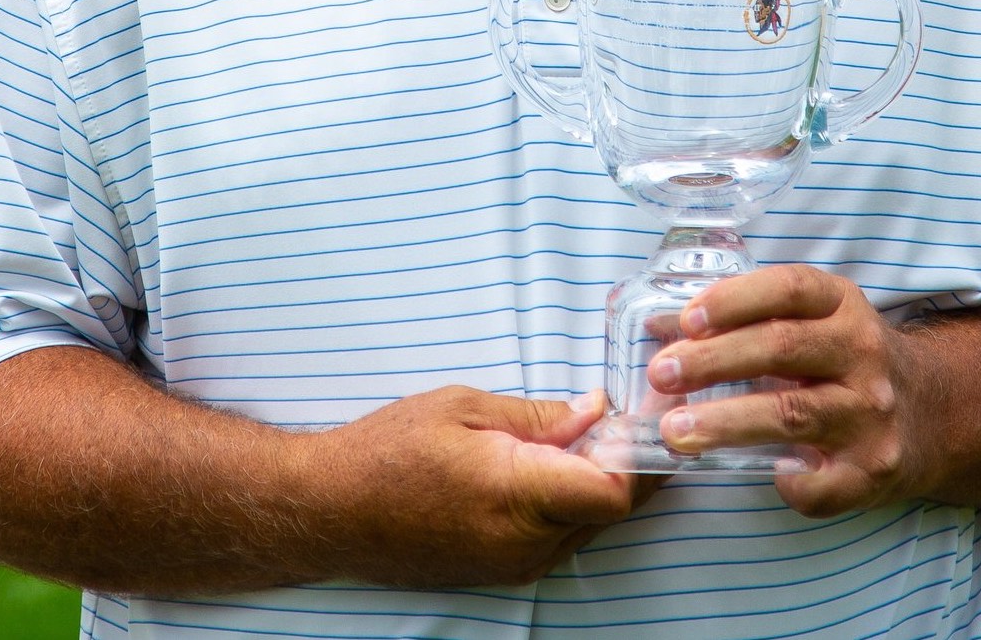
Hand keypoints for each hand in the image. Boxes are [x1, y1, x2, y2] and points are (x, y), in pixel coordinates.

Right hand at [310, 385, 636, 585]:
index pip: (614, 491)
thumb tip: (597, 411)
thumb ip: (539, 416)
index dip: (640, 452)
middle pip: (610, 509)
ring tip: (604, 426)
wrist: (332, 510)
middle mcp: (525, 544)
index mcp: (518, 495)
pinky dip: (574, 499)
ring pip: (588, 524)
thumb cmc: (389, 449)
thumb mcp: (465, 408)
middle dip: (632, 460)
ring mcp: (515, 565)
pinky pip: (560, 535)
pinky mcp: (503, 571)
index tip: (648, 411)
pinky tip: (566, 460)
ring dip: (604, 480)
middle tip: (639, 409)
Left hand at [645, 265, 929, 517]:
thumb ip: (747, 318)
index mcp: (842, 305)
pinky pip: (822, 483)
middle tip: (662, 373)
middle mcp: (862, 353)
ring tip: (674, 430)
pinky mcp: (874, 471)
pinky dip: (787, 481)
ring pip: (792, 414)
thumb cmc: (842, 359)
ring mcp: (871, 414)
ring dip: (726, 422)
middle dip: (714, 361)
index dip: (734, 300)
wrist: (930, 414)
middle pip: (781, 348)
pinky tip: (760, 472)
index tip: (687, 319)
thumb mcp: (811, 320)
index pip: (788, 288)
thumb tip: (658, 325)